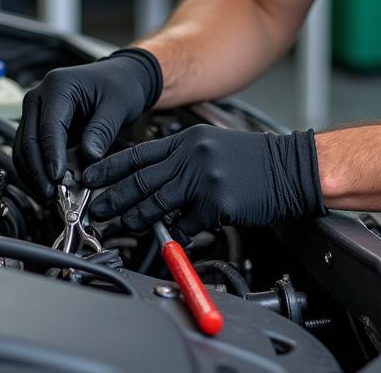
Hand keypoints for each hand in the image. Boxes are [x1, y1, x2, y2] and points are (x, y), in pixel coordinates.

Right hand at [12, 48, 161, 198]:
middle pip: (28, 139)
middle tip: (52, 195)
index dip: (51, 155)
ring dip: (33, 174)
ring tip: (50, 196)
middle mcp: (39, 96)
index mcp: (58, 86)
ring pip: (23, 148)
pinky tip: (48, 185)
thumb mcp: (118, 106)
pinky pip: (29, 150)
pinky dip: (35, 169)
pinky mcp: (37, 124)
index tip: (57, 179)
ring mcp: (35, 110)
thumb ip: (102, 131)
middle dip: (38, 171)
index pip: (48, 126)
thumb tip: (89, 159)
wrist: (119, 77)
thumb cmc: (120, 86)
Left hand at [84, 124, 325, 241]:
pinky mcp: (217, 203)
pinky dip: (176, 234)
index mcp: (186, 141)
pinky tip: (171, 239)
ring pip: (157, 203)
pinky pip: (187, 225)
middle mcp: (191, 156)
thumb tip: (152, 183)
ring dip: (136, 218)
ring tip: (122, 227)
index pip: (137, 153)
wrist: (290, 168)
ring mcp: (203, 179)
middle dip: (114, 197)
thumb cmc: (253, 160)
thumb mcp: (211, 147)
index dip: (110, 167)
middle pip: (141, 179)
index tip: (90, 177)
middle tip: (97, 210)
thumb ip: (181, 161)